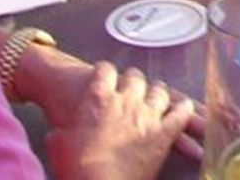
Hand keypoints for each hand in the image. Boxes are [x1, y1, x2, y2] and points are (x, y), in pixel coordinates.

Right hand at [46, 63, 194, 179]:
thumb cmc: (76, 169)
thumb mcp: (58, 145)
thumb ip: (60, 134)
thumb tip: (55, 136)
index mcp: (98, 99)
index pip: (105, 70)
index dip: (105, 72)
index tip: (105, 75)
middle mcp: (125, 101)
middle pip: (135, 77)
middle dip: (133, 80)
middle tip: (131, 86)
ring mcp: (147, 116)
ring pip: (159, 91)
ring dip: (156, 92)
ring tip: (155, 95)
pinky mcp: (163, 135)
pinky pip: (180, 115)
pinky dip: (183, 110)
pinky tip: (184, 107)